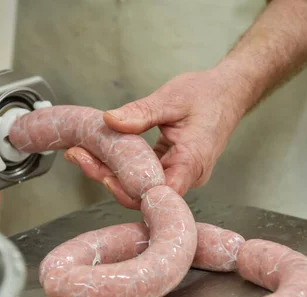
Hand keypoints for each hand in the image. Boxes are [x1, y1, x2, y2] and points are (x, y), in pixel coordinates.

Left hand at [64, 69, 243, 207]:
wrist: (228, 92)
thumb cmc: (208, 95)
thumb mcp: (171, 99)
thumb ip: (140, 113)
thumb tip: (109, 121)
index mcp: (192, 162)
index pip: (160, 193)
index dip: (130, 191)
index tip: (103, 175)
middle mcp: (186, 175)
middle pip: (142, 191)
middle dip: (107, 176)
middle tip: (78, 155)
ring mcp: (178, 174)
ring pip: (139, 184)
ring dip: (109, 170)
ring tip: (80, 152)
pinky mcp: (170, 167)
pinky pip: (142, 174)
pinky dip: (120, 164)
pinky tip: (97, 151)